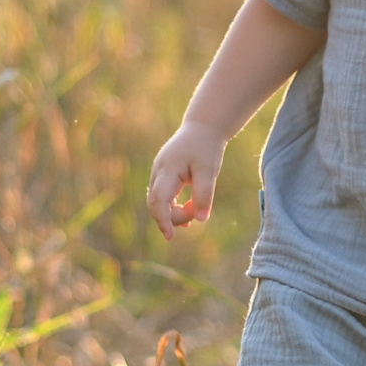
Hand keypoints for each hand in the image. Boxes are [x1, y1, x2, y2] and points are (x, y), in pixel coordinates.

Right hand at [146, 121, 227, 239]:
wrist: (203, 128)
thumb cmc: (206, 147)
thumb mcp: (209, 170)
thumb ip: (204, 194)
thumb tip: (200, 219)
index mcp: (167, 170)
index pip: (158, 201)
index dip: (163, 221)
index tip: (171, 236)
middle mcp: (158, 173)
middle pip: (157, 205)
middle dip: (174, 217)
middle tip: (196, 211)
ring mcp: (159, 174)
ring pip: (159, 203)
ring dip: (175, 212)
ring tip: (194, 209)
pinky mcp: (164, 177)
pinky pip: (164, 197)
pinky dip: (174, 207)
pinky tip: (188, 212)